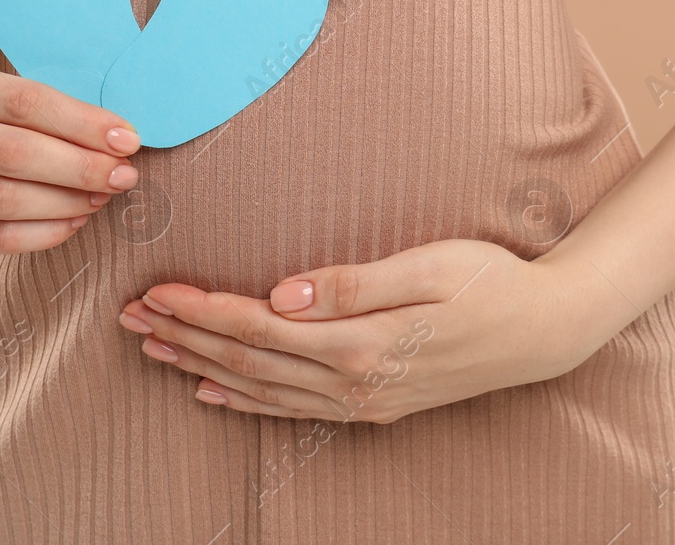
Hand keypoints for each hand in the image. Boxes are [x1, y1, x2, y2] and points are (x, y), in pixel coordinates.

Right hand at [0, 59, 141, 254]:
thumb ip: (43, 111)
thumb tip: (119, 139)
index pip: (25, 102)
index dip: (83, 123)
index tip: (129, 139)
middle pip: (16, 154)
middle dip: (82, 168)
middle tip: (124, 176)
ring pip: (7, 201)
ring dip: (68, 203)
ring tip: (102, 197)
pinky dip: (44, 233)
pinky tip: (73, 221)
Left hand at [117, 239, 616, 422]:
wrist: (545, 330)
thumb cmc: (491, 280)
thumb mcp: (430, 265)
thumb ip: (354, 282)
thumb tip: (282, 291)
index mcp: (361, 343)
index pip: (258, 327)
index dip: (201, 311)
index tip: (155, 290)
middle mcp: (353, 383)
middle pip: (247, 362)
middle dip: (184, 337)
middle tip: (129, 315)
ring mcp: (362, 401)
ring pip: (260, 388)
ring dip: (200, 368)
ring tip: (152, 347)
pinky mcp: (372, 405)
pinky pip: (291, 409)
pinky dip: (244, 401)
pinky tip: (211, 392)